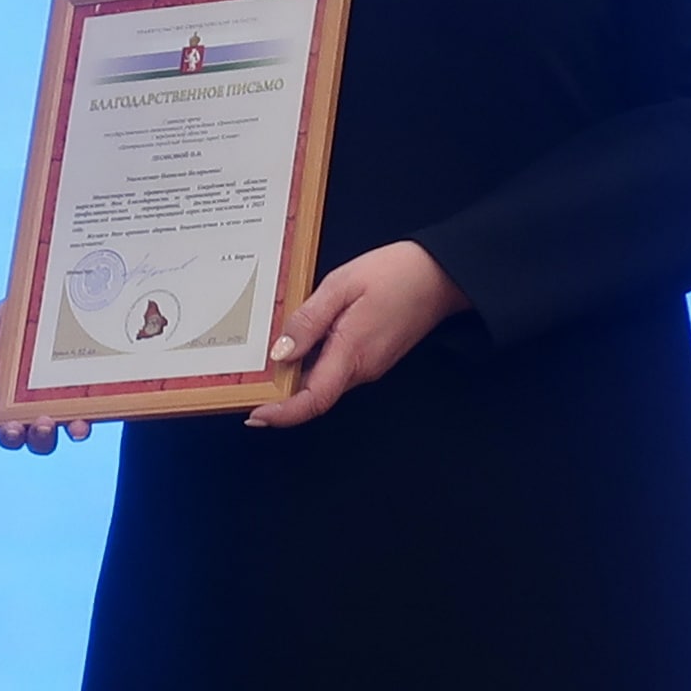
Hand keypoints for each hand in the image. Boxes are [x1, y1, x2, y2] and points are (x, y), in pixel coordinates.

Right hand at [0, 296, 94, 452]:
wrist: (62, 295)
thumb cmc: (21, 314)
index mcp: (11, 397)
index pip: (6, 427)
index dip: (8, 434)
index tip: (11, 425)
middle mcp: (40, 406)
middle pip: (36, 439)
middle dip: (36, 438)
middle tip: (39, 424)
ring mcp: (68, 402)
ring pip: (62, 433)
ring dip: (58, 434)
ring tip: (55, 420)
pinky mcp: (92, 395)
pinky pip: (88, 416)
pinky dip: (82, 424)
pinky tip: (82, 421)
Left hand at [247, 241, 467, 428]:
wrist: (442, 274)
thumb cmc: (395, 273)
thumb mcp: (341, 286)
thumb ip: (309, 321)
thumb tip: (281, 353)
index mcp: (352, 354)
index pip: (313, 400)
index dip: (283, 414)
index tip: (256, 416)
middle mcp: (362, 369)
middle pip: (314, 395)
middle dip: (282, 396)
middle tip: (248, 384)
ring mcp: (370, 365)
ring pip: (325, 382)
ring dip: (296, 378)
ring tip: (268, 360)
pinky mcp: (373, 357)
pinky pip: (337, 369)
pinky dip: (314, 364)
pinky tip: (301, 344)